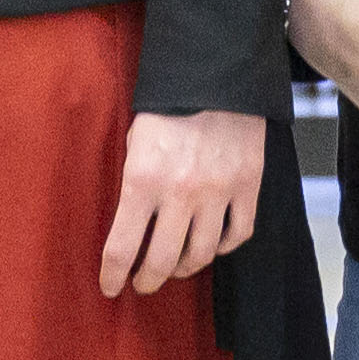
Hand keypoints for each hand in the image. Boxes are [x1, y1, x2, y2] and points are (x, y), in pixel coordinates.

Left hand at [103, 108, 270, 295]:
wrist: (216, 72)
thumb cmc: (168, 105)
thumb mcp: (134, 140)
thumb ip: (133, 182)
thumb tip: (129, 224)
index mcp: (143, 179)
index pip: (122, 247)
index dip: (113, 275)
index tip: (110, 286)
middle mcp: (181, 192)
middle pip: (163, 261)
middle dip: (148, 280)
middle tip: (143, 283)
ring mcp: (218, 191)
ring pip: (202, 253)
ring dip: (185, 268)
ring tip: (176, 267)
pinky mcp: (248, 185)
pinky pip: (238, 234)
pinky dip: (224, 247)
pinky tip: (212, 245)